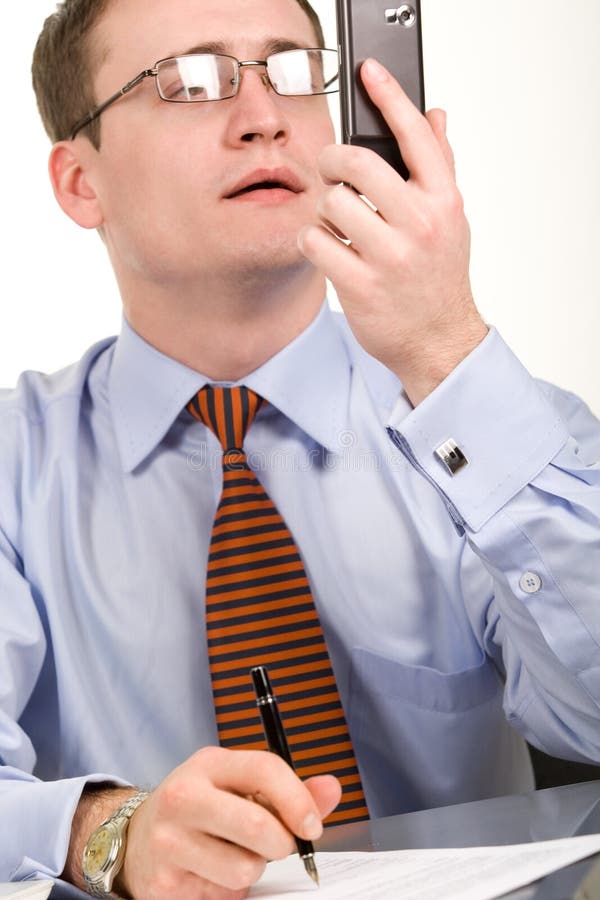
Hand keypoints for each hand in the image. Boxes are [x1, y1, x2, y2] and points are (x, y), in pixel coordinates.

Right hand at [118, 746, 340, 898]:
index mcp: (209, 764)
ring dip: (252, 870)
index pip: (264, 769)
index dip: (298, 800)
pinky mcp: (164, 883)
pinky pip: (221, 895)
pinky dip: (226, 889)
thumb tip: (333, 789)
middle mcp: (183, 796)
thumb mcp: (238, 785)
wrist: (137, 837)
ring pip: (244, 869)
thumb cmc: (201, 806)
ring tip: (234, 855)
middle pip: (257, 826)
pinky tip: (210, 872)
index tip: (312, 826)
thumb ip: (288, 789)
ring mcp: (169, 840)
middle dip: (281, 843)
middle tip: (276, 845)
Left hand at [298, 58, 487, 405]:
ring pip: (331, 202)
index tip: (368, 72)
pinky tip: (326, 248)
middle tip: (331, 172)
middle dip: (333, 161)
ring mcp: (389, 257)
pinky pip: (314, 241)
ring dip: (323, 209)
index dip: (389, 96)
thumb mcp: (452, 220)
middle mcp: (420, 225)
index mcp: (444, 201)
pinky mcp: (360, 285)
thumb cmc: (439, 278)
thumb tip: (435, 115)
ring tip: (335, 224)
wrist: (438, 341)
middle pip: (357, 162)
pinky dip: (311, 241)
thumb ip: (440, 167)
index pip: (416, 135)